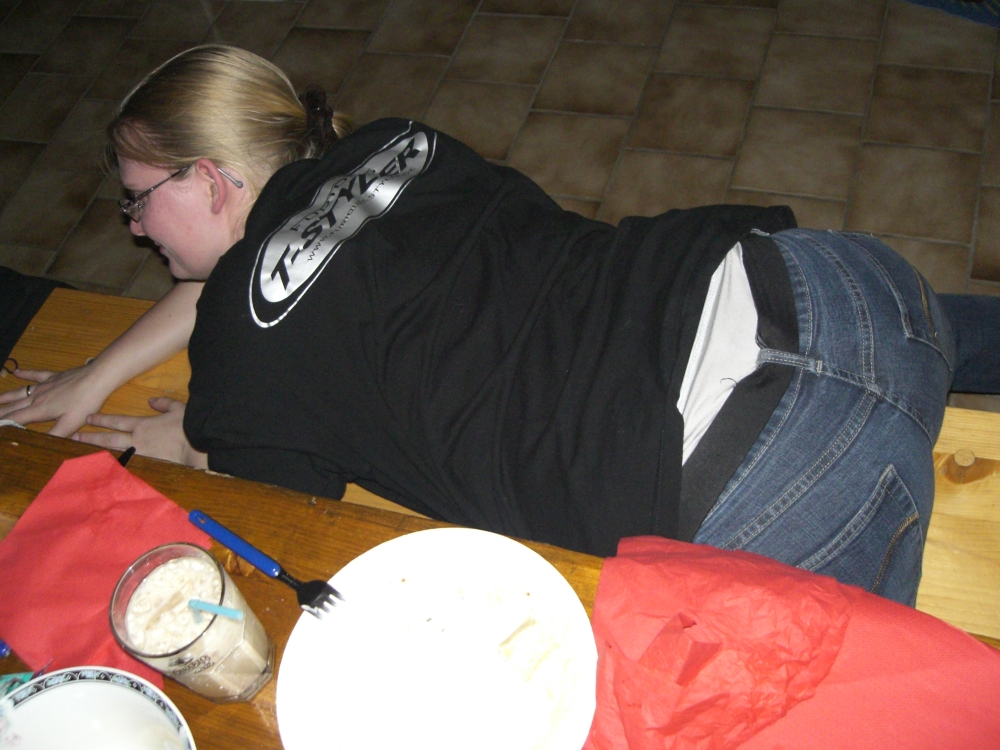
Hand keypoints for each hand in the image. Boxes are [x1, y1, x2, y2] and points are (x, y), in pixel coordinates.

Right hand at [0, 365, 112, 436]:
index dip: (3, 423)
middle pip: (14, 406)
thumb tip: (36, 445)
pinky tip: (16, 371)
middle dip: (1, 412)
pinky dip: (25, 373)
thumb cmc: (85, 402)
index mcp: (40, 410)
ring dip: (6, 396)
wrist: (97, 378)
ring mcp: (45, 385)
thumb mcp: (70, 424)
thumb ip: (53, 435)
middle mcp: (37, 397)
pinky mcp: (54, 377)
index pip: (15, 419)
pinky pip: (36, 375)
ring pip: (20, 391)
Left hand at [73, 397, 207, 467]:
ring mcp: (141, 455)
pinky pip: (128, 465)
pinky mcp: (148, 466)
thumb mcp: (178, 408)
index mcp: (142, 424)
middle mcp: (137, 440)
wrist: (197, 448)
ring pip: (115, 453)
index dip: (102, 419)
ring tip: (85, 453)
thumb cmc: (188, 426)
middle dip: (91, 437)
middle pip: (109, 438)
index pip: (117, 421)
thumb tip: (151, 400)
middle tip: (75, 437)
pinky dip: (116, 466)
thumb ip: (163, 403)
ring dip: (99, 452)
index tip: (88, 418)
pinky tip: (106, 469)